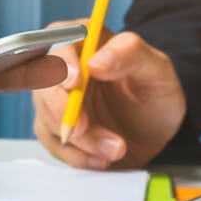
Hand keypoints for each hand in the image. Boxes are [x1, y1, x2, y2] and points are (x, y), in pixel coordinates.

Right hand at [31, 27, 184, 169]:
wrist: (155, 131)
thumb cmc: (155, 93)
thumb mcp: (157, 69)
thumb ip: (130, 54)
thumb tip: (96, 62)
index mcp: (86, 41)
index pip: (60, 41)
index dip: (61, 62)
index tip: (74, 84)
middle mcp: (65, 68)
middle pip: (44, 83)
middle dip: (61, 110)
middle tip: (84, 129)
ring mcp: (57, 99)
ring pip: (48, 117)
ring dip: (80, 140)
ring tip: (115, 149)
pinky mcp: (56, 127)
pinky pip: (54, 143)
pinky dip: (77, 155)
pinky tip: (102, 159)